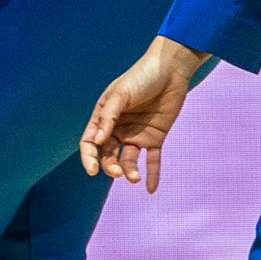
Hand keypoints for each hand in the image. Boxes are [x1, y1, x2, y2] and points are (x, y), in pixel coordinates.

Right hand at [79, 35, 205, 192]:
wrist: (171, 70)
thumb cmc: (141, 77)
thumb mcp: (121, 94)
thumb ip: (108, 117)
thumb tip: (97, 142)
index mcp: (103, 118)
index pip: (90, 142)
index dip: (89, 157)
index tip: (93, 170)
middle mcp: (118, 129)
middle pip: (108, 155)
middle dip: (111, 166)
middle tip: (119, 173)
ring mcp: (137, 135)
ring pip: (129, 160)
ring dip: (130, 171)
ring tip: (134, 179)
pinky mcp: (156, 138)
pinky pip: (153, 160)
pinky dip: (152, 175)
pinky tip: (150, 190)